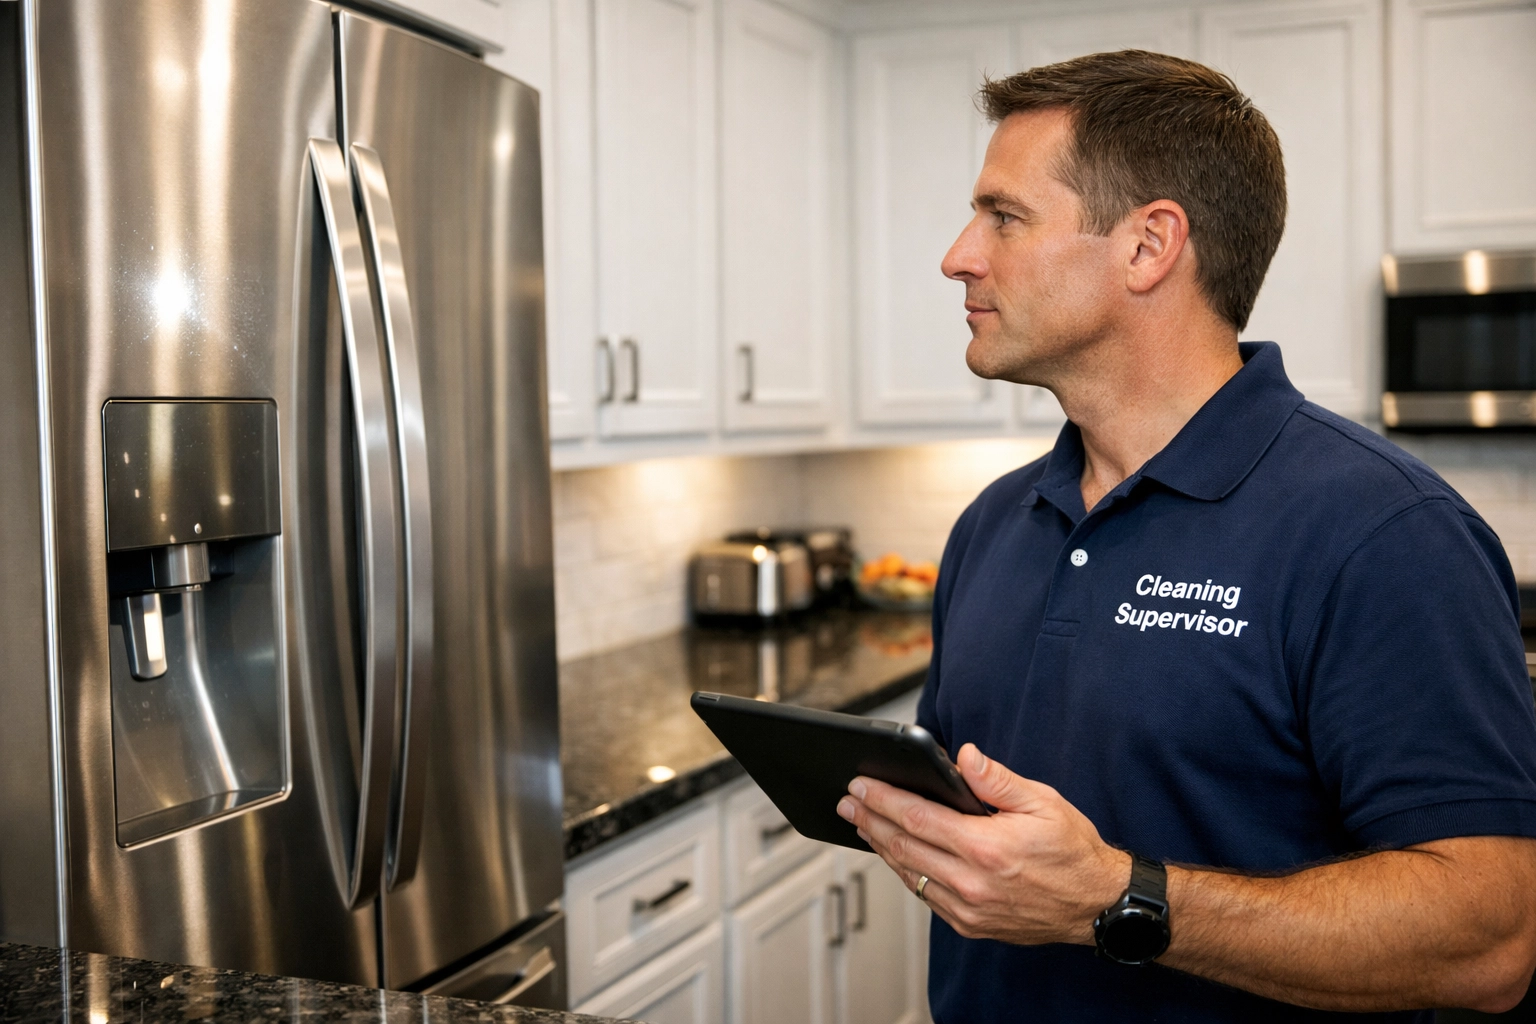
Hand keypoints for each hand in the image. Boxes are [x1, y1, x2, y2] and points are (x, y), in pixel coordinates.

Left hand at [836, 743, 1129, 945]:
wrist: (1098, 905)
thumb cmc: (1073, 852)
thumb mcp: (1043, 802)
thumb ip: (997, 780)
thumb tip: (964, 756)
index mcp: (987, 848)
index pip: (918, 819)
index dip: (883, 800)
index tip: (859, 785)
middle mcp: (973, 884)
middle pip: (904, 847)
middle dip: (870, 820)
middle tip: (847, 802)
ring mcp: (969, 910)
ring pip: (909, 874)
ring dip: (882, 847)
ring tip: (863, 824)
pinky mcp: (971, 925)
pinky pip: (925, 896)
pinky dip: (905, 871)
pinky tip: (896, 854)